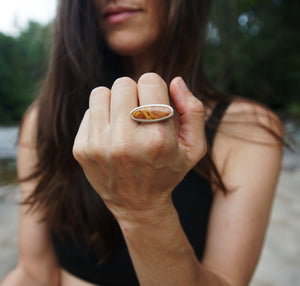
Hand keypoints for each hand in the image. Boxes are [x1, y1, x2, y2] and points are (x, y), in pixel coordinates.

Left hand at [73, 73, 205, 222]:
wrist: (137, 204)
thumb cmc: (168, 171)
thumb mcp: (194, 147)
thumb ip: (193, 111)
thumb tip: (176, 80)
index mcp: (158, 139)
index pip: (149, 80)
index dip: (155, 89)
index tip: (155, 105)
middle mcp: (126, 142)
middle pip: (123, 83)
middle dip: (134, 94)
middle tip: (140, 114)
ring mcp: (99, 146)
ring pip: (102, 93)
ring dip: (115, 102)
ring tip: (124, 121)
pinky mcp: (81, 149)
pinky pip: (89, 111)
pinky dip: (102, 117)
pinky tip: (112, 135)